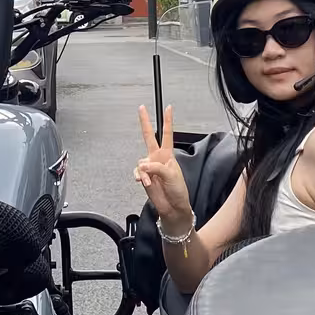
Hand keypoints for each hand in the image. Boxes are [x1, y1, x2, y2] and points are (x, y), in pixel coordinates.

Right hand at [134, 105, 192, 234]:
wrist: (172, 207)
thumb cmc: (178, 191)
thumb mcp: (171, 175)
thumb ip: (156, 167)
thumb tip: (143, 165)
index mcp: (168, 155)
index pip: (167, 134)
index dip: (167, 121)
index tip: (168, 108)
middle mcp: (158, 158)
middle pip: (149, 136)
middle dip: (145, 122)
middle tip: (141, 108)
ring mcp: (150, 167)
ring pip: (140, 161)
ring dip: (143, 171)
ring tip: (148, 181)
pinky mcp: (144, 177)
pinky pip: (137, 173)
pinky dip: (139, 177)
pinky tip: (143, 182)